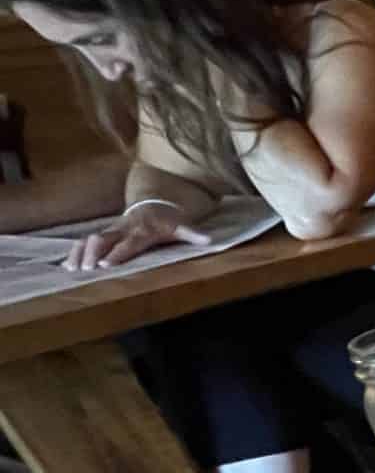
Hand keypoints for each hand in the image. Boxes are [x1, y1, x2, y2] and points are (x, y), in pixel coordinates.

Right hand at [63, 200, 209, 271]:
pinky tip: (66, 266)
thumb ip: (193, 234)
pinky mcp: (102, 233)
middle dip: (93, 254)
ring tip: (70, 269)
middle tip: (84, 269)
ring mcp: (110, 230)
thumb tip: (209, 240)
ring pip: (90, 240)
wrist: (153, 203)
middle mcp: (122, 229)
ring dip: (80, 254)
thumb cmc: (167, 221)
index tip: (106, 265)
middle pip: (103, 240)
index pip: (129, 243)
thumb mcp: (182, 226)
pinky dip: (75, 252)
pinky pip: (84, 242)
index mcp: (142, 230)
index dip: (118, 253)